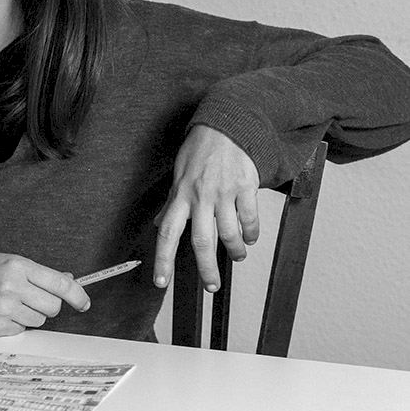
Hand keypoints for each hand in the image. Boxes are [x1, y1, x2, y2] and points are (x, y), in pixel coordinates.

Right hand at [0, 253, 90, 335]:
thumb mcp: (4, 262)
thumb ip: (35, 273)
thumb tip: (67, 281)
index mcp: (16, 265)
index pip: (60, 283)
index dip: (77, 295)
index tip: (84, 303)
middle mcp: (12, 286)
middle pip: (53, 307)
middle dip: (47, 306)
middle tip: (30, 300)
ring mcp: (3, 308)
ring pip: (38, 320)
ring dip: (29, 315)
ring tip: (7, 304)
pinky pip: (21, 330)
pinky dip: (14, 325)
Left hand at [154, 125, 259, 291]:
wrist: (228, 125)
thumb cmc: (200, 150)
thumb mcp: (178, 174)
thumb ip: (171, 202)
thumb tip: (158, 223)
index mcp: (181, 195)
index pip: (167, 233)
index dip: (162, 259)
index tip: (160, 282)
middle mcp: (200, 197)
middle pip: (201, 241)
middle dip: (206, 269)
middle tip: (212, 286)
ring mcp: (224, 192)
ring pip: (228, 233)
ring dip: (234, 251)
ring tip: (237, 256)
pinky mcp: (245, 187)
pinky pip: (249, 217)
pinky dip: (251, 232)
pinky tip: (251, 237)